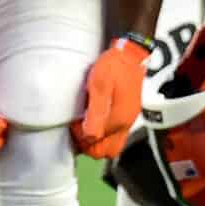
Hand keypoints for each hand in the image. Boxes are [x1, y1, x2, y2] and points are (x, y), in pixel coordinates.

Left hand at [72, 34, 154, 159]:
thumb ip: (95, 112)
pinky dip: (103, 133)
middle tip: (77, 128)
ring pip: (111, 145)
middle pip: (105, 151)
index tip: (73, 123)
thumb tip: (89, 136)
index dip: (80, 138)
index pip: (96, 145)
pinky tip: (94, 119)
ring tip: (83, 125)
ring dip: (96, 141)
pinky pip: (115, 135)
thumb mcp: (99, 85)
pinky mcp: (128, 114)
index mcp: (118, 120)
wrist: (131, 54)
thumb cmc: (114, 67)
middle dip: (88, 145)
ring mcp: (128, 120)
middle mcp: (125, 124)